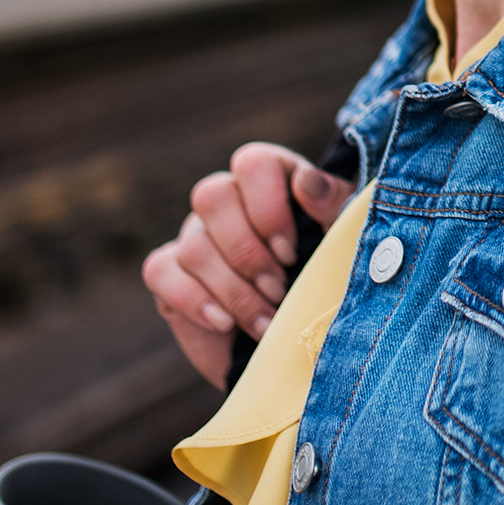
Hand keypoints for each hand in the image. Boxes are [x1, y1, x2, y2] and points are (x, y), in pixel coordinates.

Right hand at [142, 142, 356, 387]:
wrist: (298, 341)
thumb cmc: (328, 276)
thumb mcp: (343, 240)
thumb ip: (332, 205)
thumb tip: (305, 181)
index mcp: (271, 177)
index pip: (253, 163)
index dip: (268, 207)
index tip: (290, 252)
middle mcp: (227, 199)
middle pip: (212, 196)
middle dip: (248, 253)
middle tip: (278, 290)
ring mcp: (193, 233)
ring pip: (193, 246)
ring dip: (233, 291)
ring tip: (265, 321)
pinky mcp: (168, 273)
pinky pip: (161, 272)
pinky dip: (194, 301)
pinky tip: (225, 323)